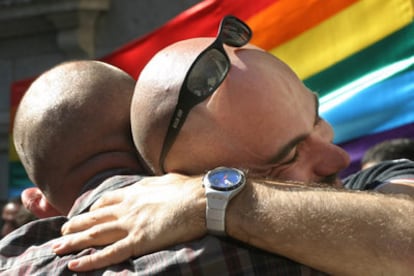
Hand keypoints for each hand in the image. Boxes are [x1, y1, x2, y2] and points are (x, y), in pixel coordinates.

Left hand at [52, 173, 205, 270]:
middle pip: (95, 218)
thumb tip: (156, 186)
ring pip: (95, 235)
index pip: (107, 201)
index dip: (93, 210)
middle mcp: (128, 208)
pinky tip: (75, 264)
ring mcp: (131, 224)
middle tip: (61, 232)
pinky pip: (110, 254)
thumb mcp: (166, 180)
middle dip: (76, 225)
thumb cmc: (189, 189)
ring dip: (74, 241)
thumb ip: (154, 186)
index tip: (85, 214)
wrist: (201, 199)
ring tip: (57, 247)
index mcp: (135, 192)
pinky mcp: (139, 241)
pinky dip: (90, 260)